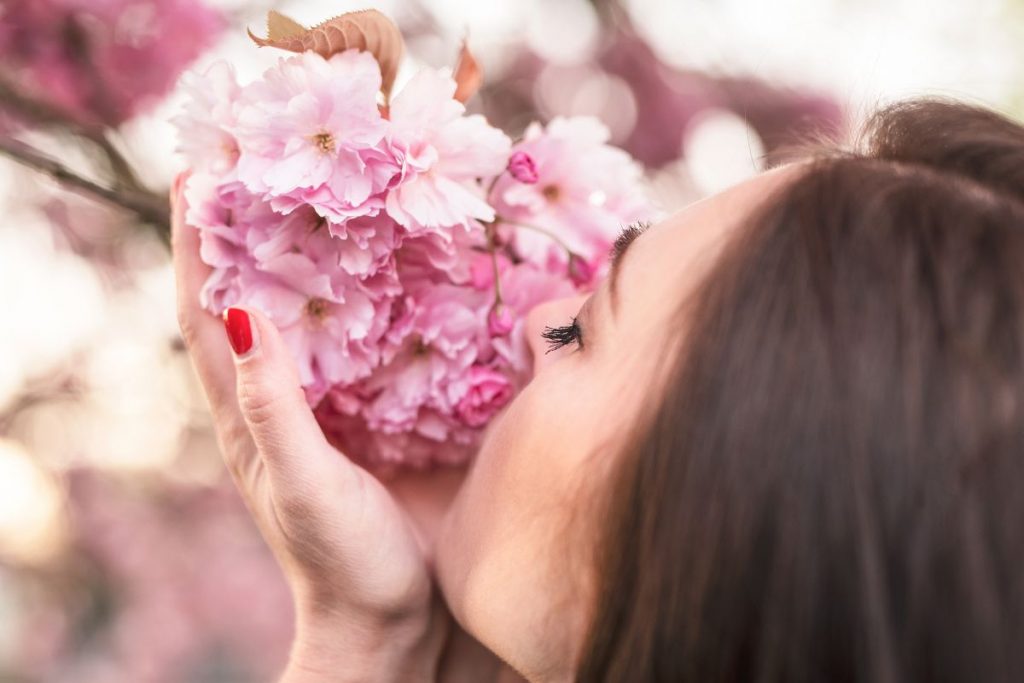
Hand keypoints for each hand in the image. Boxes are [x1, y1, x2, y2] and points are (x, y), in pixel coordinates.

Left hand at [170, 174, 448, 681]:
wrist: (405, 618)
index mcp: (250, 412)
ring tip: (337, 184)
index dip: (196, 243)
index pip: (205, 312)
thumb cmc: (344, 562)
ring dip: (321, 247)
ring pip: (324, 305)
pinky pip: (386, 332)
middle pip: (258, 293)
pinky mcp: (394, 405)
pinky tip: (412, 254)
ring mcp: (344, 397)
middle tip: (269, 156)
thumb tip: (237, 309)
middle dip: (255, 226)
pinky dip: (388, 289)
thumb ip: (274, 405)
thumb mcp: (302, 482)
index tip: (200, 171)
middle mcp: (291, 393)